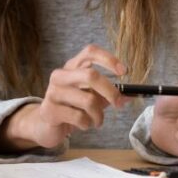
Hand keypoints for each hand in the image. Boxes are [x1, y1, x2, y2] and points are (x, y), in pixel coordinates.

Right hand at [0, 44, 129, 151]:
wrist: (46, 125)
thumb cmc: (72, 107)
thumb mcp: (92, 98)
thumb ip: (108, 94)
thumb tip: (131, 95)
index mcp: (72, 67)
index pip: (90, 52)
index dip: (108, 59)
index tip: (124, 72)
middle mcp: (60, 75)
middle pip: (91, 74)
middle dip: (110, 91)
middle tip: (118, 104)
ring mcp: (53, 92)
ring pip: (88, 100)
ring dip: (99, 115)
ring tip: (97, 121)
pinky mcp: (50, 109)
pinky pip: (79, 117)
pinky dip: (87, 124)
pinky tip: (83, 125)